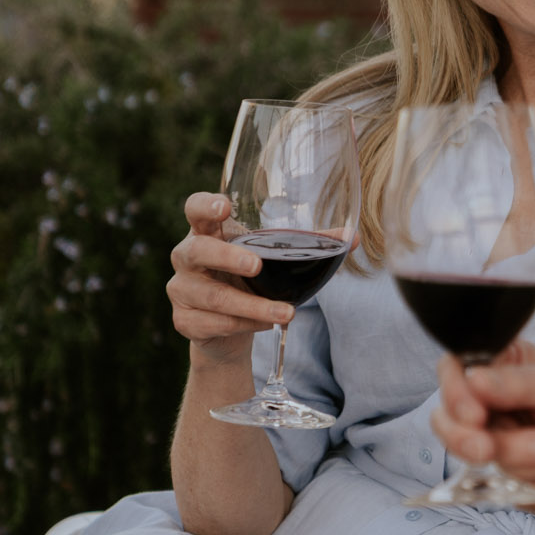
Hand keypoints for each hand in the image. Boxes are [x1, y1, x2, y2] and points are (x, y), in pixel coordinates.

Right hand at [166, 192, 293, 367]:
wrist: (227, 328)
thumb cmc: (249, 279)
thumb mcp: (272, 257)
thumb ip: (308, 244)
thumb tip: (353, 238)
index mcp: (208, 232)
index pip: (194, 209)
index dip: (204, 205)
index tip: (224, 206)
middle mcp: (187, 257)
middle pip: (197, 250)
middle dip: (227, 257)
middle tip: (256, 266)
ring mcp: (181, 289)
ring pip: (213, 296)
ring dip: (252, 305)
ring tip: (286, 312)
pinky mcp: (184, 321)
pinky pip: (214, 323)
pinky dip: (244, 325)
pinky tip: (264, 325)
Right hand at [430, 342, 534, 519]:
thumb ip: (519, 383)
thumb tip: (472, 379)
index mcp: (509, 366)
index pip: (457, 368)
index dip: (453, 388)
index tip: (472, 409)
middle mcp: (497, 403)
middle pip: (449, 417)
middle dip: (464, 435)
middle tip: (487, 446)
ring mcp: (503, 441)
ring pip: (476, 451)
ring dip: (518, 451)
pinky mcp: (512, 479)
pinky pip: (502, 480)